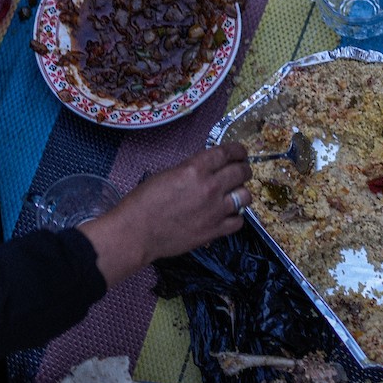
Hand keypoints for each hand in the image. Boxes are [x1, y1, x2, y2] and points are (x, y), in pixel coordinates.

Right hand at [80, 144, 253, 286]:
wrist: (136, 232)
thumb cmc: (144, 201)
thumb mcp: (168, 174)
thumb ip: (192, 169)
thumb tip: (209, 167)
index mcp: (195, 169)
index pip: (227, 153)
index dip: (238, 150)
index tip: (241, 152)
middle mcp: (210, 187)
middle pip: (241, 172)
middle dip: (244, 169)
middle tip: (241, 171)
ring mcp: (215, 210)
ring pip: (245, 196)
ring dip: (242, 193)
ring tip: (235, 194)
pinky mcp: (214, 231)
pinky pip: (238, 221)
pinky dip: (236, 217)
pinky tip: (228, 215)